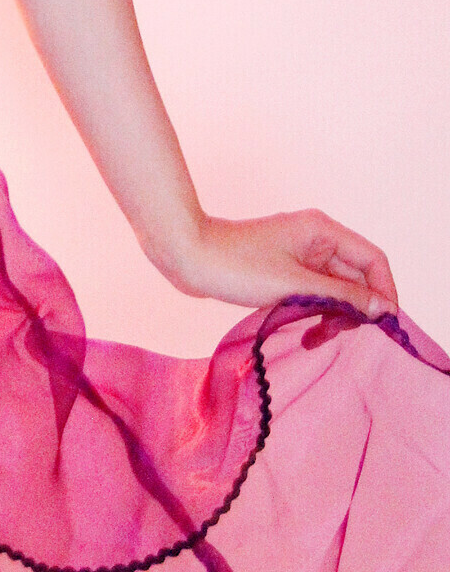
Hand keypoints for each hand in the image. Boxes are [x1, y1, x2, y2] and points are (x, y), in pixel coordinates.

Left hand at [164, 208, 397, 319]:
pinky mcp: (284, 268)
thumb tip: (382, 308)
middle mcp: (316, 238)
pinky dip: (316, 312)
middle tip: (335, 336)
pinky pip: (314, 292)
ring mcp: (300, 253)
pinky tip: (309, 336)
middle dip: (353, 310)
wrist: (188, 257)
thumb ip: (342, 296)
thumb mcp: (295, 286)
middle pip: (356, 277)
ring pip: (335, 288)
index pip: (373, 260)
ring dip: (333, 316)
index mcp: (322, 231)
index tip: (382, 326)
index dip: (384, 292)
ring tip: (316, 340)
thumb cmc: (238, 266)